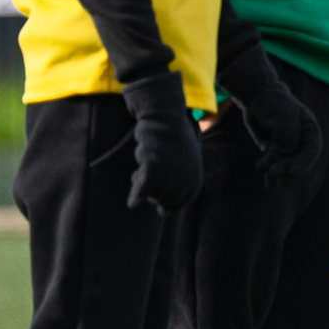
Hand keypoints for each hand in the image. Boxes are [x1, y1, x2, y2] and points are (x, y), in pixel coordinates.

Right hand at [121, 73, 203, 214]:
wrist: (165, 115)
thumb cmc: (172, 136)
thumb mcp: (182, 160)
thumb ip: (177, 182)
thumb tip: (165, 213)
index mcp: (195, 177)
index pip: (180, 202)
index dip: (169, 206)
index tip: (163, 210)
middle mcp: (186, 178)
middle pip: (161, 199)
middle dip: (152, 189)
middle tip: (150, 168)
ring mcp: (170, 174)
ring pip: (149, 191)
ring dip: (141, 179)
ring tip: (147, 158)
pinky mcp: (154, 167)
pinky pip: (142, 189)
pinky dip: (136, 195)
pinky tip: (133, 202)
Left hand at [236, 75, 320, 187]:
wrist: (257, 98)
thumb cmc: (274, 103)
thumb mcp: (283, 116)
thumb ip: (288, 136)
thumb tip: (284, 154)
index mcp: (310, 130)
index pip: (311, 151)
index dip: (303, 164)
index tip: (291, 172)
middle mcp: (301, 141)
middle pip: (297, 161)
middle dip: (286, 169)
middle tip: (273, 172)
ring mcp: (287, 146)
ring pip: (285, 165)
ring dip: (276, 172)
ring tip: (265, 174)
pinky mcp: (274, 150)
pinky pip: (274, 164)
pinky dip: (269, 171)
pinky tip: (265, 177)